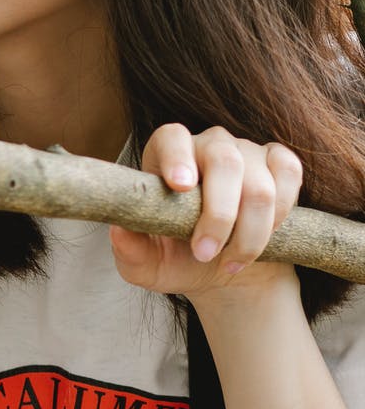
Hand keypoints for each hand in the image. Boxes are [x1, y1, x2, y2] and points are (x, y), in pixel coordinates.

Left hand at [109, 124, 302, 303]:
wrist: (225, 271)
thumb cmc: (177, 261)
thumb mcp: (146, 265)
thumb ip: (129, 250)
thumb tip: (118, 232)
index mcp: (165, 157)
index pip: (171, 137)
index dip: (178, 157)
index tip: (181, 187)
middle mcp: (206, 145)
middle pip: (224, 161)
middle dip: (220, 215)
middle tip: (206, 254)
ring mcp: (246, 151)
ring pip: (259, 182)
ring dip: (251, 230)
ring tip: (231, 262)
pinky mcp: (278, 163)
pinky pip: (289, 175)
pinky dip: (281, 213)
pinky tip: (266, 237)